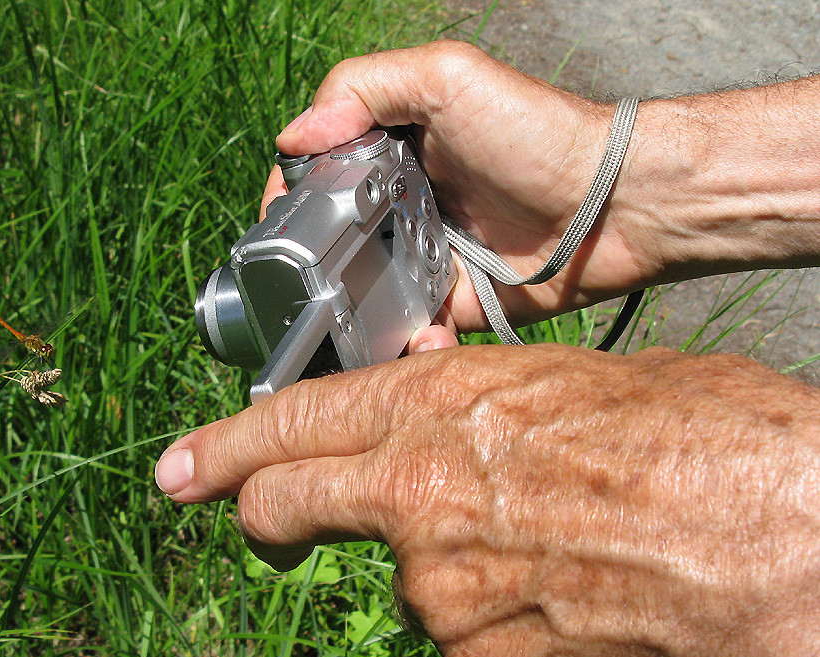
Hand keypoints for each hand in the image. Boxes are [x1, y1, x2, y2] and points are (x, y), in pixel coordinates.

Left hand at [156, 345, 819, 656]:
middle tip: (265, 524)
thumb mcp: (579, 385)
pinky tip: (576, 604)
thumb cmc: (705, 442)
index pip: (293, 426)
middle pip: (290, 508)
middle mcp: (417, 504)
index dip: (226, 447)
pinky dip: (502, 625)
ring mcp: (443, 598)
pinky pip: (471, 644)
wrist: (784, 550)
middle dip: (264, 515)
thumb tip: (446, 421)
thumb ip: (485, 412)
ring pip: (409, 584)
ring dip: (450, 571)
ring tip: (558, 552)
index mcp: (440, 409)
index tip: (181, 469)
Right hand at [261, 40, 819, 345]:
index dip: (290, 199)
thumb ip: (364, 88)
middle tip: (300, 287)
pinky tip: (411, 335)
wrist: (616, 205)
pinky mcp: (451, 307)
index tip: (276, 226)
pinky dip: (401, 342)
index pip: (319, 176)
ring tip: (339, 325)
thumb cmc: (539, 132)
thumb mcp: (448, 77)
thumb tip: (292, 138)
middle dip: (308, 267)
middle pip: (331, 241)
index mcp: (392, 153)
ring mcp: (424, 261)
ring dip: (346, 312)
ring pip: (360, 294)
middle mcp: (401, 208)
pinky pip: (409, 333)